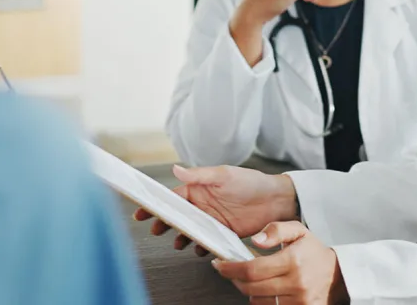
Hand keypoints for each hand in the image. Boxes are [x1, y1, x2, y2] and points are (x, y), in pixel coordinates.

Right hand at [133, 164, 298, 253]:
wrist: (274, 200)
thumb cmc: (250, 182)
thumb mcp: (224, 175)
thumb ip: (199, 175)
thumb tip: (175, 169)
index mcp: (199, 188)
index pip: (173, 196)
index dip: (157, 204)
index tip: (141, 211)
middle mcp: (202, 204)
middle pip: (177, 215)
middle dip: (164, 223)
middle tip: (155, 230)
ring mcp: (211, 219)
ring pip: (188, 230)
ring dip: (180, 237)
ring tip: (177, 242)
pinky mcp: (221, 232)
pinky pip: (204, 242)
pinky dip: (199, 246)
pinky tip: (199, 249)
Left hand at [212, 221, 347, 304]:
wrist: (336, 274)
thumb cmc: (313, 251)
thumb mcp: (298, 231)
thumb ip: (276, 230)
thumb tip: (255, 241)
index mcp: (293, 260)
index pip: (252, 269)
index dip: (231, 269)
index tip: (220, 265)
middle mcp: (295, 283)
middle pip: (251, 288)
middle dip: (235, 279)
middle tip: (231, 270)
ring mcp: (298, 301)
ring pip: (257, 301)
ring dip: (249, 290)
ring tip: (252, 278)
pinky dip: (261, 300)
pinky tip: (264, 289)